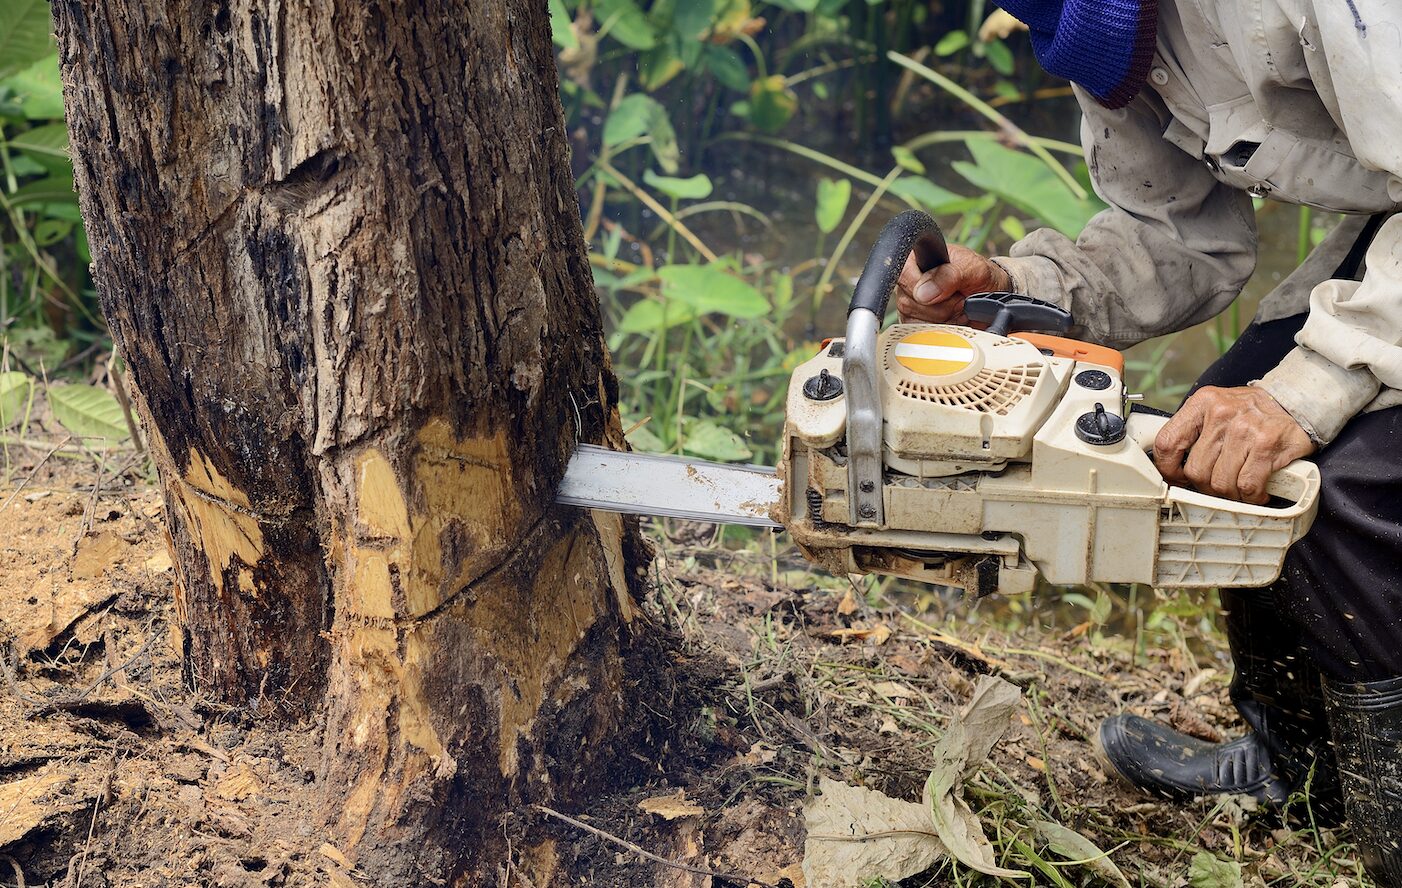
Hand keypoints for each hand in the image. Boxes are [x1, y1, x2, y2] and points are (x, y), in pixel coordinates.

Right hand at [895, 245, 1011, 323]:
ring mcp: (911, 306)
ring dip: (944, 319)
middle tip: (959, 298)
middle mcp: (910, 284)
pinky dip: (942, 331)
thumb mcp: (973, 269)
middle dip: (941, 306)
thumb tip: (924, 292)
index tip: (944, 291)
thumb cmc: (981, 278)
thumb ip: (950, 275)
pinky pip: (920, 335)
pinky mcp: (915, 325)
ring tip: (958, 308)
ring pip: (915, 321)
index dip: (922, 286)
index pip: (903, 274)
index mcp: (918, 260)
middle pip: (909, 303)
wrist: (991, 299)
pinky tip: (953, 321)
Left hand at [1153, 386, 1315, 503]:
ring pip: (1221, 482)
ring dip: (1230, 494)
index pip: (1168, 442)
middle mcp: (1221, 414)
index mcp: (1202, 403)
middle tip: (1219, 485)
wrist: (1299, 403)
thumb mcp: (1218, 407)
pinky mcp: (1266, 445)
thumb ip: (1196, 431)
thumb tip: (1175, 465)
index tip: (1177, 478)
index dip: (1168, 469)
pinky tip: (1257, 492)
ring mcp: (1244, 430)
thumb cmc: (1255, 411)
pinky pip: (1247, 486)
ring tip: (1239, 488)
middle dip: (1206, 486)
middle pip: (1196, 471)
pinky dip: (1251, 496)